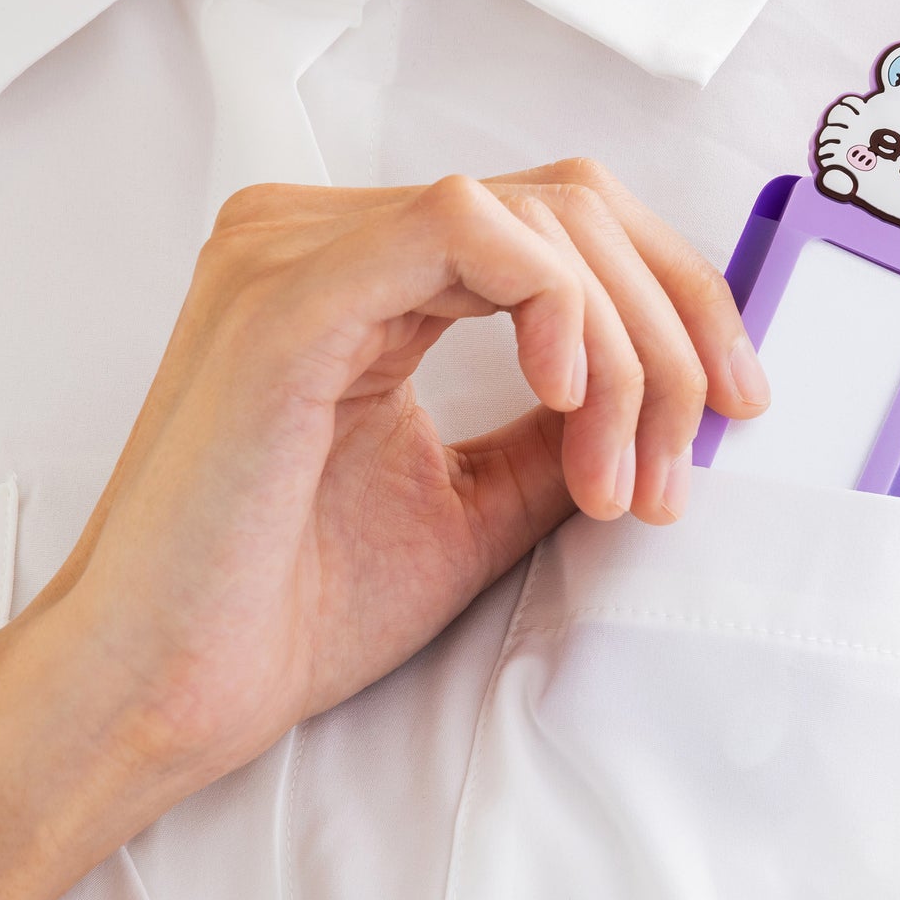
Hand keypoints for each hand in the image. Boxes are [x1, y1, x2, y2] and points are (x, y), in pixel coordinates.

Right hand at [0, 161, 768, 899]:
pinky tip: (568, 400)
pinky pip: (466, 228)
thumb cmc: (291, 606)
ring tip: (621, 481)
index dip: (677, 298)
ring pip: (543, 217)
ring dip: (628, 348)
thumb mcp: (478, 500)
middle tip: (692, 454)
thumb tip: (677, 393)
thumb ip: (562, 426)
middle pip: (575, 205)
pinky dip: (552, 303)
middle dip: (674, 328)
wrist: (165, 693)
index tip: (734, 407)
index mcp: (369, 273)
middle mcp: (329, 237)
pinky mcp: (290, 294)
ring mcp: (300, 250)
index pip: (565, 222)